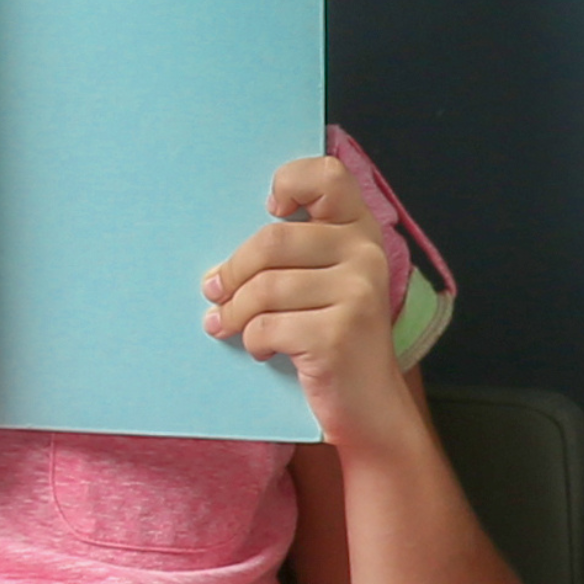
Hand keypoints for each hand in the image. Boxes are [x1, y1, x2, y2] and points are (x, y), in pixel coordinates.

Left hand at [198, 152, 421, 436]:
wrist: (369, 407)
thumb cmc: (331, 338)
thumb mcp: (323, 285)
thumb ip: (294, 253)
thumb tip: (223, 251)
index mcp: (360, 232)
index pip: (327, 176)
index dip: (290, 180)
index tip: (269, 209)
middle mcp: (366, 255)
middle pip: (272, 240)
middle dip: (233, 271)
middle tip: (214, 292)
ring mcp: (357, 294)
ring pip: (263, 288)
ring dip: (235, 312)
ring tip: (230, 325)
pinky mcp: (339, 334)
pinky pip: (267, 326)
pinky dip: (254, 342)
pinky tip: (263, 350)